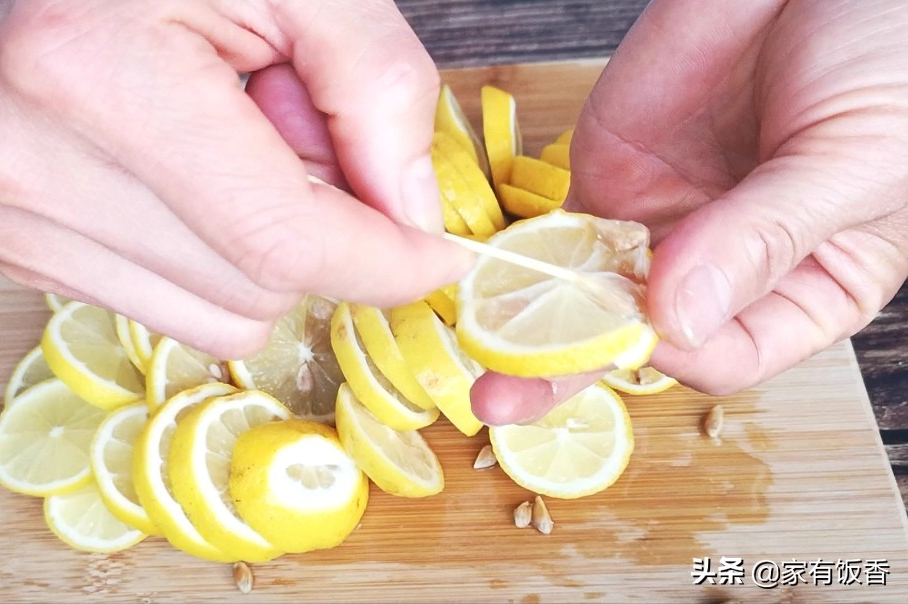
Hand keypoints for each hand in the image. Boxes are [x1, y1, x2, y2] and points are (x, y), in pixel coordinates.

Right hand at [0, 0, 470, 358]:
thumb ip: (379, 87)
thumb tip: (411, 223)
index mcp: (96, 72)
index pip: (277, 239)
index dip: (381, 262)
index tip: (435, 257)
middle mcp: (27, 162)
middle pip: (256, 291)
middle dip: (317, 228)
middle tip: (297, 126)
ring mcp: (12, 216)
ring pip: (220, 319)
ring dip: (264, 249)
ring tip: (236, 143)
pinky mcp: (20, 248)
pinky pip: (175, 311)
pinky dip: (215, 260)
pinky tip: (194, 178)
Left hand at [473, 0, 907, 423]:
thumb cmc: (882, 58)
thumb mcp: (850, 159)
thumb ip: (765, 236)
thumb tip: (680, 318)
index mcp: (807, 283)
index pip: (730, 353)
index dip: (685, 351)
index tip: (651, 330)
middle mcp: (724, 265)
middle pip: (642, 339)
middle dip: (571, 372)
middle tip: (504, 401)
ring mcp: (662, 219)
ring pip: (588, 298)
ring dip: (530, 330)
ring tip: (481, 365)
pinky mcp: (612, 171)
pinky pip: (560, 230)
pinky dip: (525, 256)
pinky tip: (492, 283)